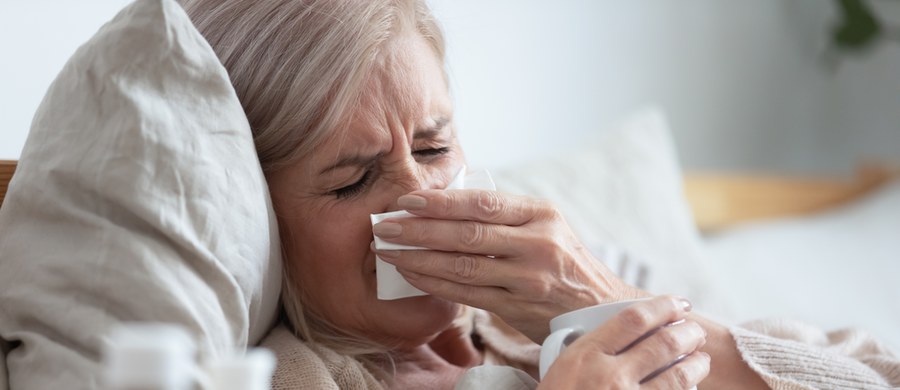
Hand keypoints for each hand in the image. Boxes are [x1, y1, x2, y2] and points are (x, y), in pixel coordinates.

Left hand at [372, 189, 645, 341]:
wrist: (600, 307)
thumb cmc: (564, 262)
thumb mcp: (546, 226)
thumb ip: (505, 215)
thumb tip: (446, 201)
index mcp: (541, 214)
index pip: (482, 203)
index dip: (440, 201)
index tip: (407, 199)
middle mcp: (537, 243)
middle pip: (467, 233)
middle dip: (419, 229)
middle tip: (386, 225)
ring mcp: (528, 278)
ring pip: (463, 266)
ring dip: (419, 259)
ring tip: (388, 251)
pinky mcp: (518, 307)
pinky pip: (467, 294)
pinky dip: (435, 284)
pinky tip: (413, 276)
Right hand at [540, 296, 709, 388]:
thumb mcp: (561, 368)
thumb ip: (589, 347)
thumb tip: (630, 330)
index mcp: (585, 355)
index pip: (634, 319)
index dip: (663, 306)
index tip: (677, 303)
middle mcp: (610, 377)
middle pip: (663, 343)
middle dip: (688, 332)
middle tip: (695, 330)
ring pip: (678, 376)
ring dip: (697, 363)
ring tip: (701, 358)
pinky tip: (692, 387)